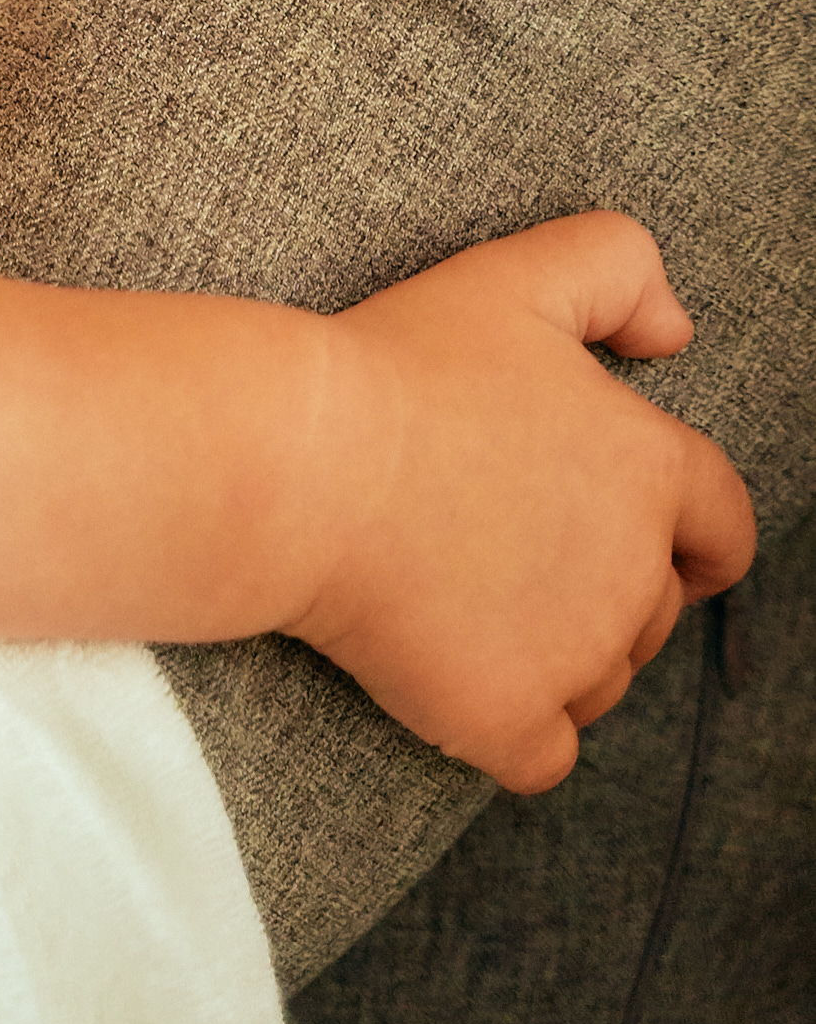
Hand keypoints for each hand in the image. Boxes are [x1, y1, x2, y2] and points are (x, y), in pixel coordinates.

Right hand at [287, 213, 754, 792]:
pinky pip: (542, 754)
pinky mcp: (505, 719)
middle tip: (503, 548)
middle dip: (599, 591)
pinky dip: (508, 728)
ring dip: (553, 657)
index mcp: (652, 473)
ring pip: (598, 684)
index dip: (697, 540)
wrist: (297, 466)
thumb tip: (676, 332)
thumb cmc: (398, 369)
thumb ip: (618, 268)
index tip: (665, 547)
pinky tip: (455, 680)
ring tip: (459, 597)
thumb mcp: (514, 278)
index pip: (724, 527)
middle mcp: (634, 576)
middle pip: (650, 612)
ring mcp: (574, 659)